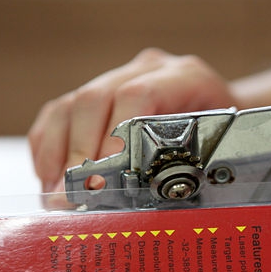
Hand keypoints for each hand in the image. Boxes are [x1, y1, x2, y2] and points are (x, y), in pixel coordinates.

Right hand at [28, 48, 236, 191]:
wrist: (221, 110)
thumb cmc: (221, 135)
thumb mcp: (218, 145)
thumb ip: (187, 164)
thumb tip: (140, 202)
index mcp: (184, 77)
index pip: (138, 97)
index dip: (113, 138)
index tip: (100, 179)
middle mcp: (148, 69)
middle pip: (95, 99)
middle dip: (79, 153)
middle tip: (71, 194)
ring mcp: (120, 76)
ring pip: (70, 105)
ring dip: (58, 153)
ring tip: (57, 192)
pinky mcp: (98, 91)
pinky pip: (59, 112)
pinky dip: (49, 146)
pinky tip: (51, 175)